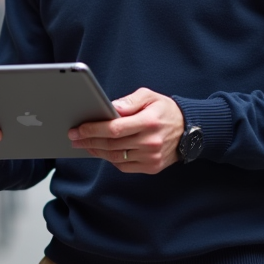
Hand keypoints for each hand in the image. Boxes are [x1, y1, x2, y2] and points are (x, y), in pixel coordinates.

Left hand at [69, 88, 183, 173]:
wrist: (190, 131)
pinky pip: (124, 166)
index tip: (78, 129)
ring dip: (96, 151)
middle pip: (112, 145)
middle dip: (89, 141)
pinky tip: (101, 151)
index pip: (114, 129)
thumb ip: (130, 101)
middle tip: (74, 137)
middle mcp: (150, 142)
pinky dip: (110, 159)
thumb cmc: (165, 111)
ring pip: (116, 158)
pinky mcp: (152, 167)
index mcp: (149, 122)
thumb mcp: (150, 96)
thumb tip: (111, 108)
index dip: (93, 130)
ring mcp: (151, 157)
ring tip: (84, 144)